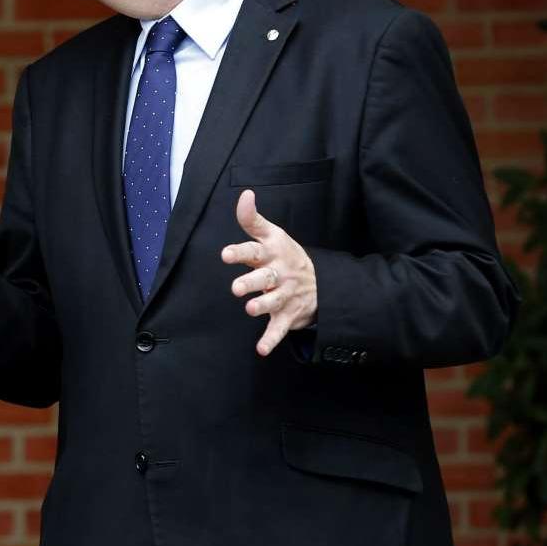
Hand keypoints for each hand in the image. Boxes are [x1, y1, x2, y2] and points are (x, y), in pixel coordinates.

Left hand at [221, 189, 318, 355]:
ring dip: (262, 306)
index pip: (255, 250)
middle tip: (236, 287)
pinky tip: (261, 350)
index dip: (240, 252)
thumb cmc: (286, 256)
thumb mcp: (273, 235)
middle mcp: (278, 274)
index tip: (225, 254)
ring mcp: (284, 296)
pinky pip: (279, 329)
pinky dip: (271, 340)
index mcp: (272, 254)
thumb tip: (245, 195)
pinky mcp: (287, 316)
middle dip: (251, 282)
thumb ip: (252, 219)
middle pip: (264, 278)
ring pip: (272, 302)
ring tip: (250, 308)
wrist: (321, 283)